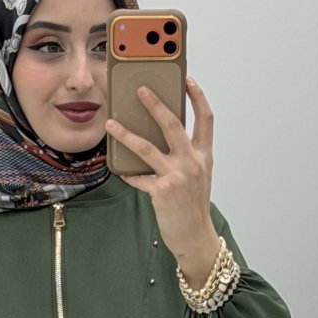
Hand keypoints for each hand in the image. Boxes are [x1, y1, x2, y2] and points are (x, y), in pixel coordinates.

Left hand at [104, 75, 217, 273]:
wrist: (195, 237)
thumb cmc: (193, 207)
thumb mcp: (197, 176)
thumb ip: (186, 155)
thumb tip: (162, 136)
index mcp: (203, 155)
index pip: (205, 118)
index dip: (198, 96)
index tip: (188, 79)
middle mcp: (192, 162)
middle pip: (173, 124)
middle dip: (155, 103)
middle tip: (140, 89)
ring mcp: (176, 176)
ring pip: (146, 148)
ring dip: (126, 134)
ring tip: (111, 123)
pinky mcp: (161, 191)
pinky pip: (138, 177)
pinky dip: (127, 173)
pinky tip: (118, 169)